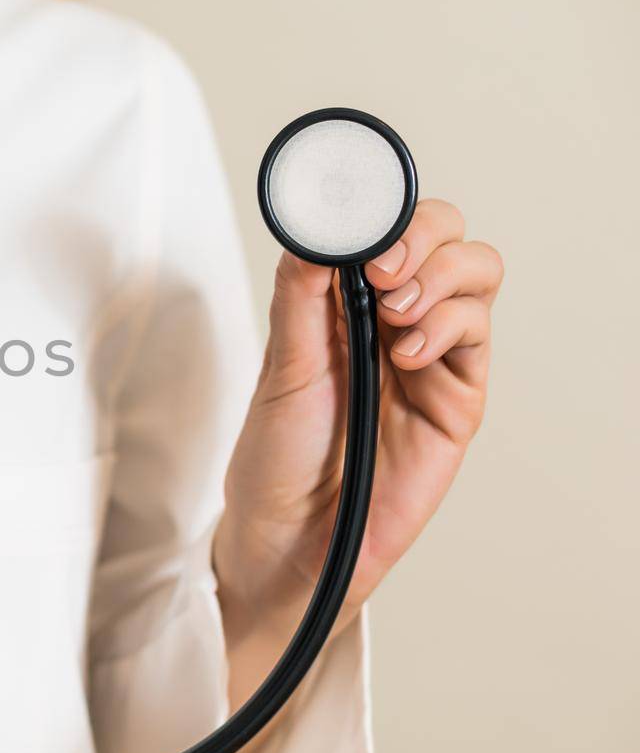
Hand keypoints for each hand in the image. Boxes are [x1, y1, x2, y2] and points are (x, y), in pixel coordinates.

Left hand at [213, 200, 502, 751]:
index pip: (386, 228)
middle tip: (382, 271)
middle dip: (421, 236)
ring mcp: (431, 355)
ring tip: (393, 314)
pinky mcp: (457, 397)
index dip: (384, 215)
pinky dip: (447, 326)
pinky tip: (406, 354)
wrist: (290, 537)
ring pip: (475, 274)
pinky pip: (475, 335)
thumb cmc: (277, 457)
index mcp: (343, 301)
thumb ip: (302, 297)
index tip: (360, 233)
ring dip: (439, 277)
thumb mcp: (280, 366)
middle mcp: (391, 318)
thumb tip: (317, 233)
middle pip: (445, 236)